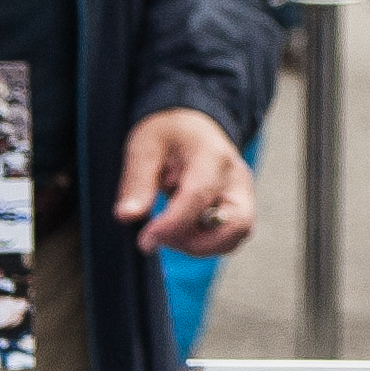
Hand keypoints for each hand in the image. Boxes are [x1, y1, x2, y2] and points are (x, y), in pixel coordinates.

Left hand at [116, 107, 254, 254]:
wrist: (192, 125)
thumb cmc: (168, 134)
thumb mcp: (144, 148)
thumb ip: (136, 183)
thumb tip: (127, 216)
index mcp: (211, 156)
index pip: (198, 196)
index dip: (172, 225)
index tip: (145, 241)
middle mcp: (236, 177)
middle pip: (236, 224)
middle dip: (196, 242)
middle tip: (161, 237)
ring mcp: (242, 193)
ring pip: (235, 236)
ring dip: (200, 245)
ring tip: (170, 231)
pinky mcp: (240, 206)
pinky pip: (230, 237)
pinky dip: (206, 242)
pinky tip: (183, 229)